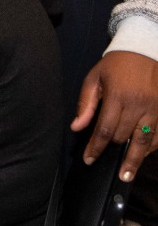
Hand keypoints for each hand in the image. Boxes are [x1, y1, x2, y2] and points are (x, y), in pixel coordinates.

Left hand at [72, 50, 157, 180]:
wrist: (145, 50)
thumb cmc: (115, 65)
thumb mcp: (94, 79)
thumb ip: (85, 104)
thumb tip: (77, 128)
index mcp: (118, 97)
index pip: (104, 130)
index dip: (95, 148)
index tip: (89, 159)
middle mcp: (139, 105)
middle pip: (123, 136)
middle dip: (111, 148)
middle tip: (103, 158)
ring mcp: (156, 109)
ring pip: (145, 141)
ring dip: (135, 159)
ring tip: (126, 175)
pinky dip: (151, 148)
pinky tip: (143, 155)